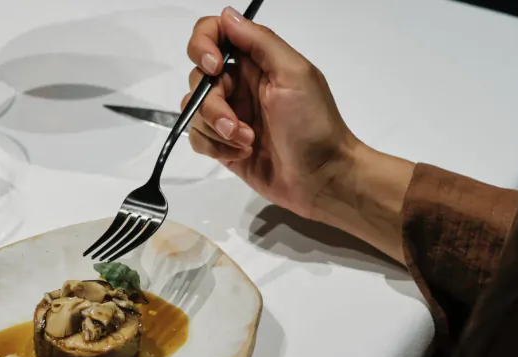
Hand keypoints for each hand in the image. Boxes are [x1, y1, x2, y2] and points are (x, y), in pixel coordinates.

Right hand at [183, 7, 414, 262]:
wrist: (322, 179)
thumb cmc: (314, 126)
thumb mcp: (294, 74)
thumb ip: (260, 41)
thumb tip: (227, 14)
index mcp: (257, 62)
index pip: (214, 34)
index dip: (203, 45)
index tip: (213, 68)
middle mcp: (240, 85)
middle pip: (198, 77)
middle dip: (213, 103)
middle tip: (236, 123)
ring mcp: (231, 116)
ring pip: (195, 110)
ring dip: (217, 128)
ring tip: (246, 142)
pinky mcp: (224, 146)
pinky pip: (198, 137)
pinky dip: (214, 146)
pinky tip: (240, 154)